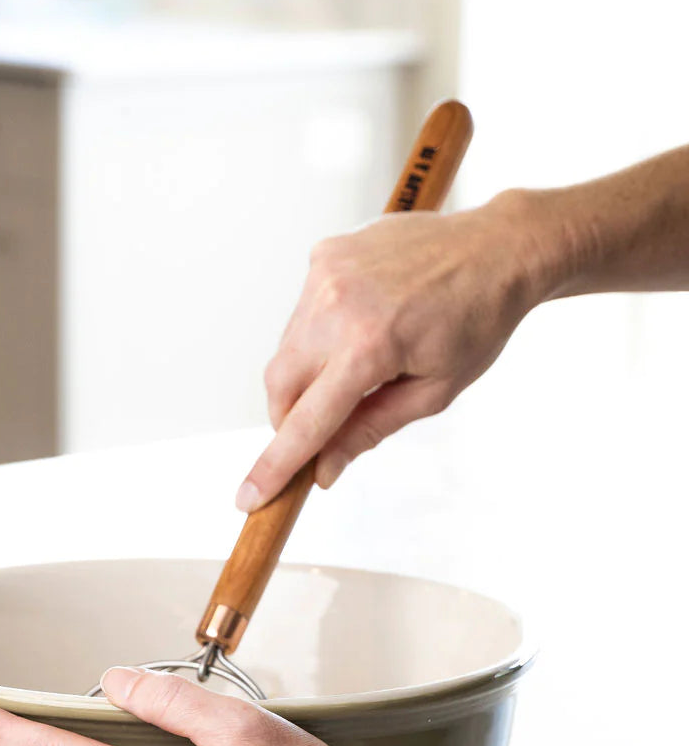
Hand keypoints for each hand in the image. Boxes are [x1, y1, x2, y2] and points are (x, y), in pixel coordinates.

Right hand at [237, 193, 548, 509]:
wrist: (497, 248)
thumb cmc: (476, 322)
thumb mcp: (432, 393)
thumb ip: (369, 430)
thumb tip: (323, 470)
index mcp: (369, 345)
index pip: (307, 422)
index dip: (275, 466)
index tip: (249, 497)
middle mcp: (337, 304)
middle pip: (279, 387)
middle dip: (290, 420)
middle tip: (321, 432)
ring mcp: (326, 275)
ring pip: (286, 351)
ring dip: (307, 375)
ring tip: (359, 365)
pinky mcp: (324, 256)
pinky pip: (301, 315)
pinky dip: (318, 336)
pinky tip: (360, 325)